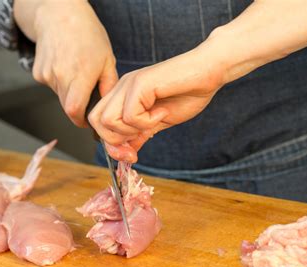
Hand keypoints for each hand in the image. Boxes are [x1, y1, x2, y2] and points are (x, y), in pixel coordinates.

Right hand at [16, 0, 116, 126]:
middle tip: (86, 93)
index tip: (87, 121)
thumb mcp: (107, 59)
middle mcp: (61, 76)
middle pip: (67, 106)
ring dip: (68, 92)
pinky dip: (58, 83)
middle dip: (78, 106)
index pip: (74, 111)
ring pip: (59, 96)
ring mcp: (47, 75)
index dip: (80, 121)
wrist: (60, 16)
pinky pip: (51, 87)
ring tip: (75, 72)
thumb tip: (108, 107)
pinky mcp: (38, 73)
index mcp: (81, 74)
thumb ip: (108, 86)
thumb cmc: (86, 34)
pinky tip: (64, 66)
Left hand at [88, 45, 224, 161]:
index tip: (132, 154)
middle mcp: (121, 88)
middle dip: (116, 140)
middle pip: (96, 121)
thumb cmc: (187, 92)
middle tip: (140, 138)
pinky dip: (147, 121)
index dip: (111, 143)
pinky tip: (162, 111)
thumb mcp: (158, 122)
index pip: (98, 122)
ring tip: (154, 120)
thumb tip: (126, 153)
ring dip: (131, 130)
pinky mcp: (140, 83)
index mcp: (122, 95)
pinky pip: (129, 115)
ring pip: (108, 120)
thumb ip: (140, 135)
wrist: (209, 72)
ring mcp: (129, 84)